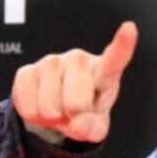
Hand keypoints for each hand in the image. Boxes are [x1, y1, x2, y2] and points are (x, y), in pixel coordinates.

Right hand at [11, 22, 137, 143]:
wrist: (56, 111)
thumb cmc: (84, 113)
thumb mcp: (96, 126)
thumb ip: (94, 129)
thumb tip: (78, 123)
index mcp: (105, 71)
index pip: (115, 58)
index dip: (123, 44)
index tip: (129, 28)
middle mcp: (79, 60)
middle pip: (75, 103)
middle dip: (72, 118)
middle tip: (73, 113)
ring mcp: (52, 61)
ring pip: (49, 107)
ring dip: (52, 117)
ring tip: (58, 108)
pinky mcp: (27, 70)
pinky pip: (27, 105)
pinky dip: (33, 116)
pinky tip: (41, 105)